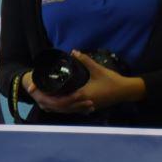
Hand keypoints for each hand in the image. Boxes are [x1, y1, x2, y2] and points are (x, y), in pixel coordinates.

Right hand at [20, 69, 89, 114]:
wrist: (32, 84)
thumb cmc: (35, 80)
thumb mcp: (34, 80)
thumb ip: (33, 84)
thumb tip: (31, 88)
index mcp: (43, 100)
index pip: (59, 102)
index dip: (70, 99)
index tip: (80, 93)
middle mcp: (48, 106)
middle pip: (65, 108)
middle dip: (78, 105)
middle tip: (90, 102)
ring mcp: (53, 108)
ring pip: (68, 111)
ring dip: (80, 109)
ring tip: (91, 106)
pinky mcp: (58, 107)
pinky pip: (69, 111)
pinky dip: (78, 111)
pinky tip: (87, 110)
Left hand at [23, 55, 144, 114]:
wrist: (125, 91)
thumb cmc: (112, 81)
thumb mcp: (98, 69)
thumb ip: (85, 60)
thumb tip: (73, 51)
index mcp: (82, 95)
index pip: (59, 100)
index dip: (47, 96)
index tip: (38, 89)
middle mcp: (81, 104)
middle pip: (58, 107)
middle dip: (45, 101)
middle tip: (35, 92)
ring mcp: (84, 108)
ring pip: (63, 110)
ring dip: (52, 105)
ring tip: (41, 97)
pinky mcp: (87, 108)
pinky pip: (69, 110)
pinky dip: (60, 107)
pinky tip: (55, 102)